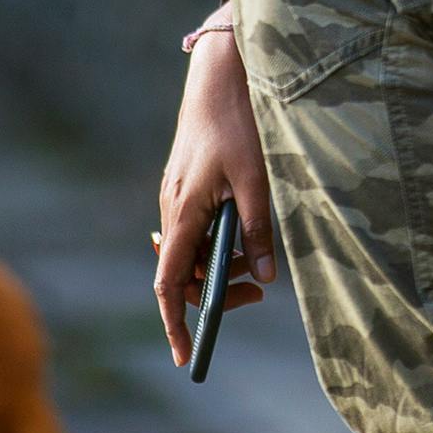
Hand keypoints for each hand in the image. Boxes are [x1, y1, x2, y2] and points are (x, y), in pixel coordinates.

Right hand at [153, 15, 280, 361]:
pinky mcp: (186, 187)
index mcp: (184, 213)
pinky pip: (194, 231)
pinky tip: (240, 236)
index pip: (170, 283)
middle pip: (183, 273)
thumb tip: (263, 276)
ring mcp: (176, 198)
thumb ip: (257, 230)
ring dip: (220, 267)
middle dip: (215, 294)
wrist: (218, 76)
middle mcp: (172, 210)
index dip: (176, 322)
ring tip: (255, 261)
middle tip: (256, 294)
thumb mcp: (256, 180)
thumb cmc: (238, 125)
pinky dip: (217, 244)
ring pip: (191, 252)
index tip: (186, 355)